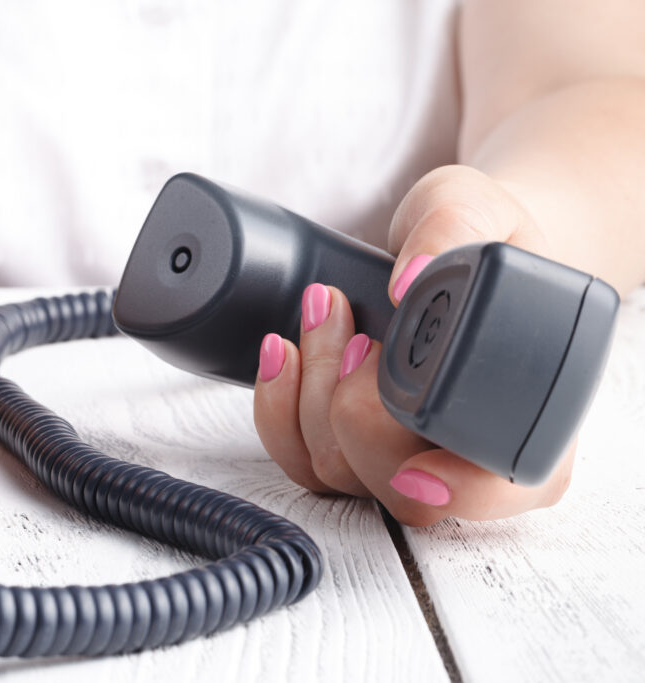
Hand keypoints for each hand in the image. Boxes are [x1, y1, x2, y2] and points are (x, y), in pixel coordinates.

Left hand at [253, 165, 574, 525]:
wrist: (453, 250)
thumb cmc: (482, 237)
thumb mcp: (477, 206)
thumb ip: (454, 227)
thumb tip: (410, 279)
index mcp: (523, 417)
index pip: (500, 485)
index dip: (459, 487)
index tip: (416, 464)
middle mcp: (463, 452)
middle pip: (399, 485)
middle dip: (356, 408)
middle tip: (357, 335)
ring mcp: (398, 456)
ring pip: (336, 471)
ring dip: (310, 391)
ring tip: (322, 313)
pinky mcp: (346, 446)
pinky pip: (297, 458)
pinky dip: (276, 408)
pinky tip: (280, 353)